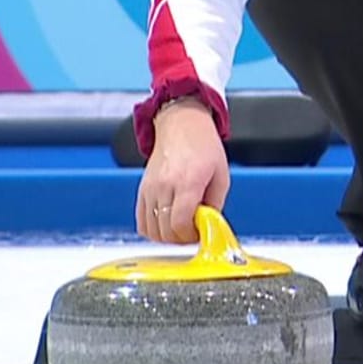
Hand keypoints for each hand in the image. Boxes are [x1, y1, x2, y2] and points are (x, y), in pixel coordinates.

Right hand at [135, 97, 230, 243]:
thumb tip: (209, 226)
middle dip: (180, 238)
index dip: (189, 236)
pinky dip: (152, 229)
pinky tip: (165, 225)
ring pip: (151, 229)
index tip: (199, 233)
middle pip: (165, 230)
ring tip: (180, 228)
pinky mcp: (142, 189)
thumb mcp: (221, 174)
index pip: (180, 223)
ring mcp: (151, 188)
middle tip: (191, 232)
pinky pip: (141, 221)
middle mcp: (166, 185)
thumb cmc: (203, 146)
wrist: (182, 124)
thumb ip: (216, 203)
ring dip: (166, 236)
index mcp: (189, 181)